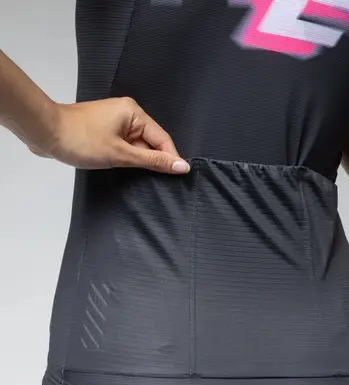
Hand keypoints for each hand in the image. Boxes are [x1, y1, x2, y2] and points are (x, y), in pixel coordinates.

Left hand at [30, 97, 189, 173]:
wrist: (43, 131)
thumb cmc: (82, 140)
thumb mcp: (121, 153)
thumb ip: (152, 160)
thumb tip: (182, 165)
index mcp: (134, 113)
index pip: (162, 138)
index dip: (171, 158)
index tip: (179, 177)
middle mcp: (127, 114)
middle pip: (150, 140)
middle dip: (154, 160)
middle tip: (161, 183)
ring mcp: (115, 121)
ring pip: (137, 144)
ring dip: (139, 160)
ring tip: (144, 179)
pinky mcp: (104, 130)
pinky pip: (124, 144)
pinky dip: (127, 156)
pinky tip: (127, 169)